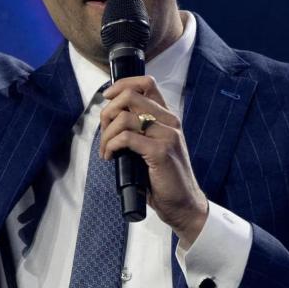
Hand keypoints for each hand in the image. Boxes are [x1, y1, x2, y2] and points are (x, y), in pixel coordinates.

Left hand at [99, 76, 208, 246]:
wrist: (184, 204)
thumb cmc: (164, 177)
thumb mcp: (154, 146)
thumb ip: (140, 129)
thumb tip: (110, 117)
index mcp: (168, 117)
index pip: (146, 83)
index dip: (121, 85)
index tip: (107, 97)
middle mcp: (170, 121)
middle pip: (130, 95)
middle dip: (108, 111)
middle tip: (104, 131)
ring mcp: (167, 136)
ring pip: (125, 117)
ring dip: (107, 133)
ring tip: (106, 150)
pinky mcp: (161, 152)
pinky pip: (126, 138)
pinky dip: (111, 145)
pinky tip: (110, 156)